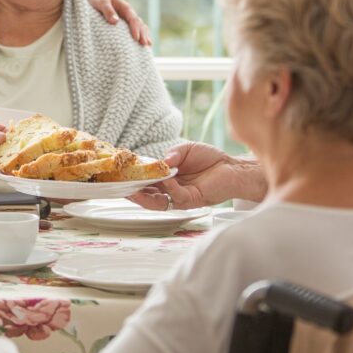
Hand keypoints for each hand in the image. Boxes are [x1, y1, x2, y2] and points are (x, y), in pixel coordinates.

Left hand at [87, 0, 151, 45]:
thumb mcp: (101, 3)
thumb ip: (108, 11)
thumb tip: (115, 21)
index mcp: (125, 8)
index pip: (133, 19)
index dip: (135, 29)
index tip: (135, 38)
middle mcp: (129, 14)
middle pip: (139, 24)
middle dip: (143, 34)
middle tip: (144, 44)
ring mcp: (127, 20)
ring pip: (140, 27)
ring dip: (144, 36)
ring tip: (147, 46)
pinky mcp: (124, 25)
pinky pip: (134, 30)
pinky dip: (139, 36)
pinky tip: (141, 45)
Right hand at [130, 141, 265, 209]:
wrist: (232, 167)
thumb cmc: (209, 158)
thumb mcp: (186, 150)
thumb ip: (173, 154)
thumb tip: (161, 161)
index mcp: (166, 177)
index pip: (145, 182)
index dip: (133, 180)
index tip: (121, 175)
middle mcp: (170, 189)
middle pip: (147, 195)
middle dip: (133, 193)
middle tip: (122, 187)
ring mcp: (180, 196)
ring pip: (157, 203)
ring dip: (145, 197)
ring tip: (135, 190)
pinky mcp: (191, 200)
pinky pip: (176, 197)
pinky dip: (169, 188)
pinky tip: (167, 179)